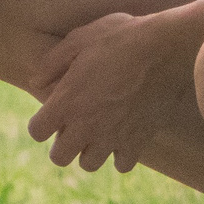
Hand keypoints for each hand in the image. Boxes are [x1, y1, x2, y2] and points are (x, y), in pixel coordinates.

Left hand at [26, 10, 201, 172]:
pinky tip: (123, 135)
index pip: (36, 132)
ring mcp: (113, 137)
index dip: (40, 122)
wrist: (167, 48)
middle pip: (59, 157)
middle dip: (61, 143)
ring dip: (89, 150)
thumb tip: (36, 82)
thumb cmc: (121, 38)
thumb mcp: (80, 38)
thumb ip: (52, 63)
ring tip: (98, 131)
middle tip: (73, 125)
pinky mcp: (138, 141)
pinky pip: (122, 165)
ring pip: (89, 164)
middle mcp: (86, 125)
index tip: (52, 112)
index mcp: (67, 101)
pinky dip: (120, 155)